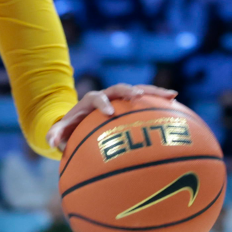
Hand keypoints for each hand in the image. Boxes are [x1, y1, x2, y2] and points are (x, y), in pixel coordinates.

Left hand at [45, 83, 178, 152]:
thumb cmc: (70, 131)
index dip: (102, 103)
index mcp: (90, 102)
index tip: (108, 112)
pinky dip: (162, 103)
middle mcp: (107, 96)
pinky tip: (179, 107)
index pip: (95, 98)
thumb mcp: (60, 134)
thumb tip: (52, 144)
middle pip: (119, 88)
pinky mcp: (133, 105)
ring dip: (154, 92)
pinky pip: (149, 102)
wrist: (80, 122)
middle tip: (138, 97)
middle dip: (129, 91)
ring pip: (139, 91)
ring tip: (172, 95)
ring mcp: (122, 99)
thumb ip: (56, 136)